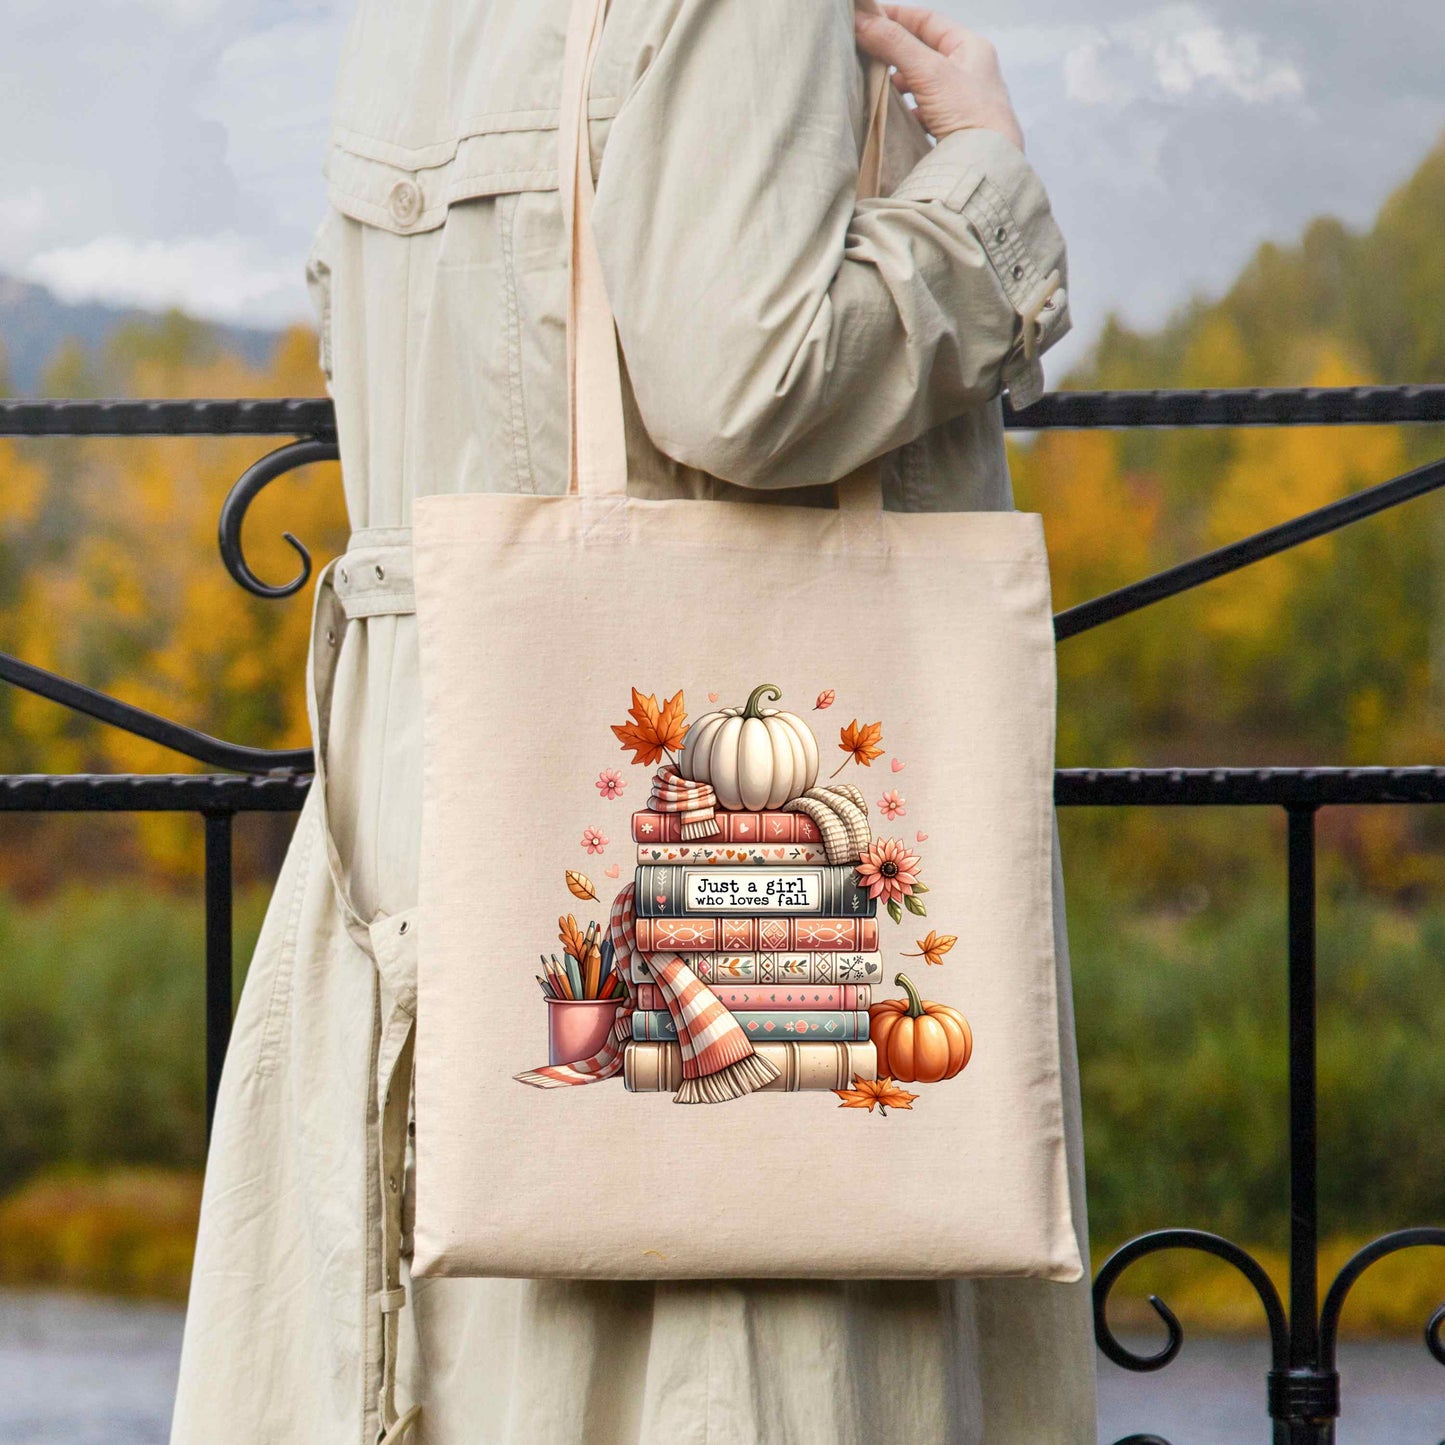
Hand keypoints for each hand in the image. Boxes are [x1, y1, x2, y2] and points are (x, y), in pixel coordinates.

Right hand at [855, 5, 1024, 152]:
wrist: (989, 167)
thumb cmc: (971, 115)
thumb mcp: (930, 72)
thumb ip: (895, 45)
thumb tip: (862, 21)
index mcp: (971, 47)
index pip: (927, 21)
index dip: (897, 16)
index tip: (868, 17)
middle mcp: (969, 71)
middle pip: (923, 51)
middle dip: (894, 52)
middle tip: (865, 52)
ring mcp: (962, 101)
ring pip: (923, 83)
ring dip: (900, 83)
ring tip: (877, 85)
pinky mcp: (955, 128)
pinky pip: (925, 112)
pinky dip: (908, 111)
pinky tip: (896, 117)